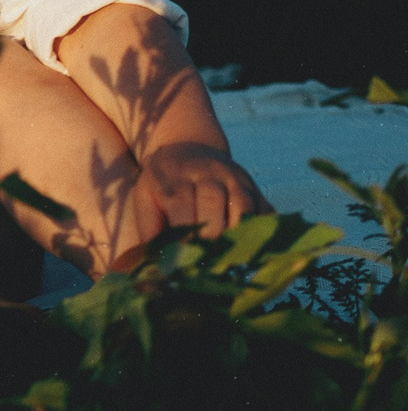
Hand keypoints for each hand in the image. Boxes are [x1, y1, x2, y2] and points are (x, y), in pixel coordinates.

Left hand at [118, 139, 265, 258]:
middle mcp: (209, 173)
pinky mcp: (254, 188)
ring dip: (236, 235)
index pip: (180, 202)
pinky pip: (264, 210)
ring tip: (227, 261)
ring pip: (243, 205)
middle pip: (213, 201)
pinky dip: (260, 232)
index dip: (182, 231)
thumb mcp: (145, 196)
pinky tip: (250, 253)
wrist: (190, 147)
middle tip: (205, 260)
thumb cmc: (163, 183)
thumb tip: (153, 262)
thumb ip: (148, 227)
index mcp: (176, 176)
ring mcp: (235, 179)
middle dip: (209, 233)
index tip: (181, 257)